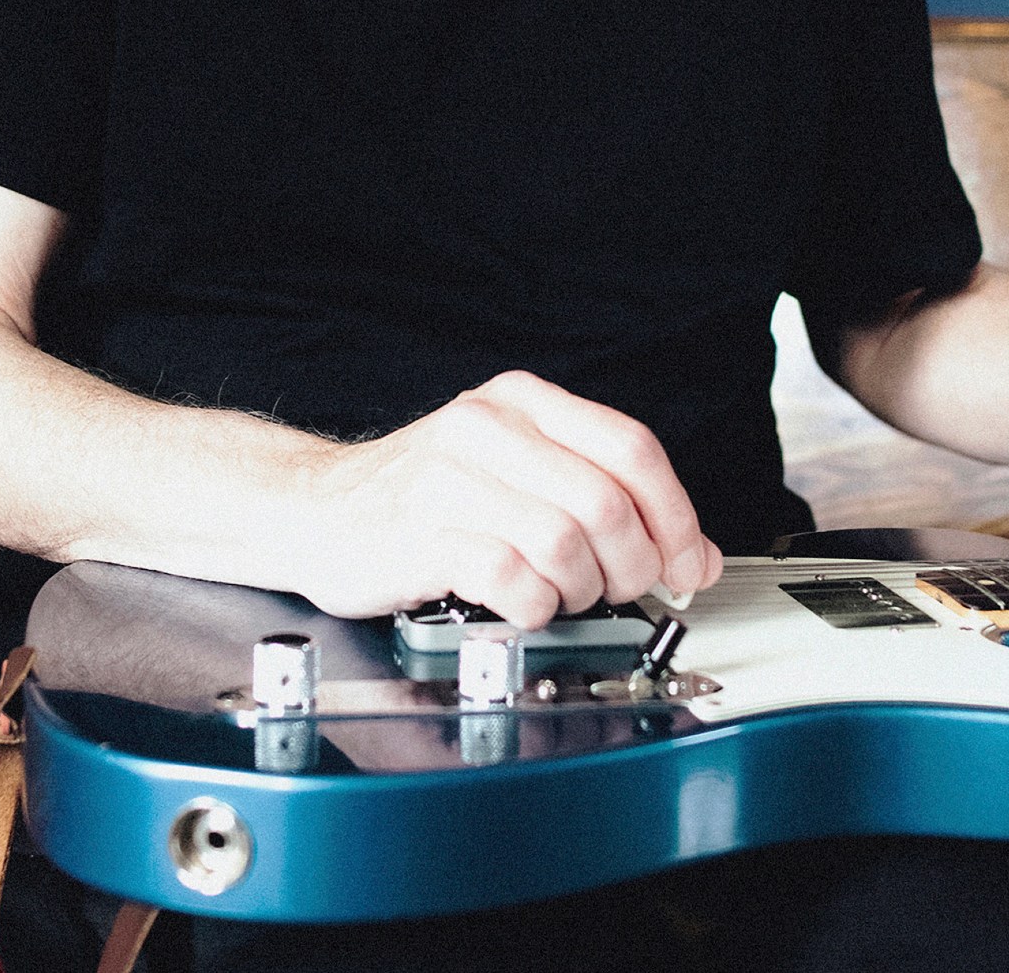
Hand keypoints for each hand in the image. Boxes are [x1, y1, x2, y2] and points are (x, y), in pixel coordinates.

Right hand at [293, 370, 722, 625]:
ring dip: (581, 588)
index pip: (633, 447)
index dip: (675, 515)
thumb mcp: (515, 471)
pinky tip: (522, 603)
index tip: (684, 562)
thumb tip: (695, 555)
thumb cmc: (421, 496)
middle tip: (618, 588)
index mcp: (522, 402)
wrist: (313, 508)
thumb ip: (604, 499)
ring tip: (561, 593)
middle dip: (632, 564)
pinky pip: (511, 576)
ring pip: (566, 540)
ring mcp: (452, 477)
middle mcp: (489, 427)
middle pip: (608, 500)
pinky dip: (534, 605)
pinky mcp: (421, 532)